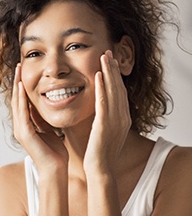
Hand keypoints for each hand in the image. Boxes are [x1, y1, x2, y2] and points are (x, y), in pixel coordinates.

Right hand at [11, 64, 67, 173]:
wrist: (56, 168)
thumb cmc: (54, 151)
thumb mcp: (48, 129)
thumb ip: (42, 119)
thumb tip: (44, 105)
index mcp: (27, 124)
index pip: (23, 101)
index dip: (23, 86)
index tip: (25, 71)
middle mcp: (21, 125)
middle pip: (17, 99)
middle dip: (18, 82)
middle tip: (19, 66)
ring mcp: (21, 130)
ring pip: (17, 103)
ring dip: (17, 86)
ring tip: (18, 71)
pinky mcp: (25, 134)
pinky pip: (22, 113)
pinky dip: (21, 99)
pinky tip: (22, 87)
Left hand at [83, 51, 130, 174]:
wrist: (101, 168)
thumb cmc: (101, 150)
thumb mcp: (106, 130)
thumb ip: (106, 116)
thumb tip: (100, 104)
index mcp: (122, 117)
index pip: (120, 92)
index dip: (116, 76)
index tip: (110, 62)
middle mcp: (122, 116)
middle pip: (119, 87)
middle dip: (113, 69)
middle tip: (108, 53)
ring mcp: (115, 121)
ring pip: (113, 91)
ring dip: (109, 73)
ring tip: (104, 57)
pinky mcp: (105, 125)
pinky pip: (103, 103)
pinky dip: (102, 88)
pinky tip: (98, 76)